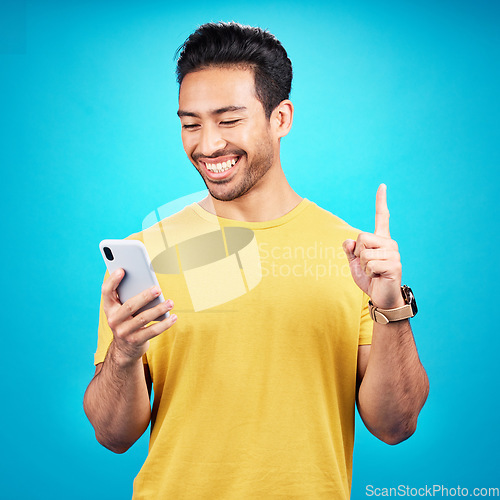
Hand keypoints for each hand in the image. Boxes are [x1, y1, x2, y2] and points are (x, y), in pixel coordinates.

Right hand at [101, 269, 176, 365]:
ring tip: (170, 303)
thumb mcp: (122, 309)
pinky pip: (152, 331)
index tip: (122, 270)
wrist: (125, 348)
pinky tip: (173, 317)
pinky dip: (164, 324)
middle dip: (144, 296)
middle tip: (158, 289)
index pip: (106, 292)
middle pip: (129, 306)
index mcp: (109, 307)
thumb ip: (128, 295)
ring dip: (158, 309)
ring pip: (143, 318)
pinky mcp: (135, 341)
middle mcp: (113, 320)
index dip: (112, 281)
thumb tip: (146, 280)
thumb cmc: (127, 320)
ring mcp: (124, 332)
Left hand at [343, 184, 403, 308]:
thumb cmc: (369, 279)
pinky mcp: (394, 265)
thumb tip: (349, 241)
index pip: (382, 217)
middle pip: (362, 237)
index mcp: (381, 240)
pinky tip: (377, 276)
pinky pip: (370, 263)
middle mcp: (389, 243)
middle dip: (358, 253)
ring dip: (363, 265)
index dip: (381, 201)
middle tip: (367, 265)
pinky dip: (368, 272)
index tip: (382, 185)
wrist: (380, 298)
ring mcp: (393, 253)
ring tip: (373, 272)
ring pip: (364, 252)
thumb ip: (350, 250)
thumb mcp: (355, 263)